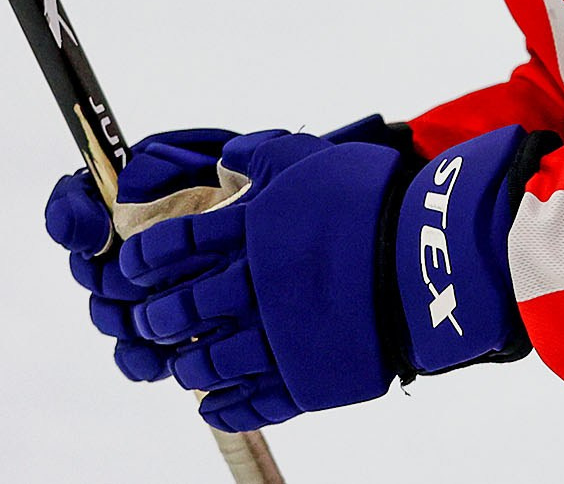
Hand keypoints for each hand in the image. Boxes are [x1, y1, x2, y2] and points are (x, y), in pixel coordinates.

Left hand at [45, 120, 547, 432]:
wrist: (430, 256)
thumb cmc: (374, 201)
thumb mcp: (312, 161)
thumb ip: (263, 159)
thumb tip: (229, 158)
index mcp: (251, 232)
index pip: (174, 246)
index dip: (146, 259)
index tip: (134, 267)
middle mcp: (253, 287)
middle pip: (182, 308)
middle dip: (158, 316)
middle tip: (152, 319)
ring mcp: (277, 337)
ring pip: (209, 361)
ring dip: (188, 364)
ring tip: (183, 364)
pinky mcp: (306, 378)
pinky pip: (251, 402)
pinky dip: (225, 406)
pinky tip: (213, 404)